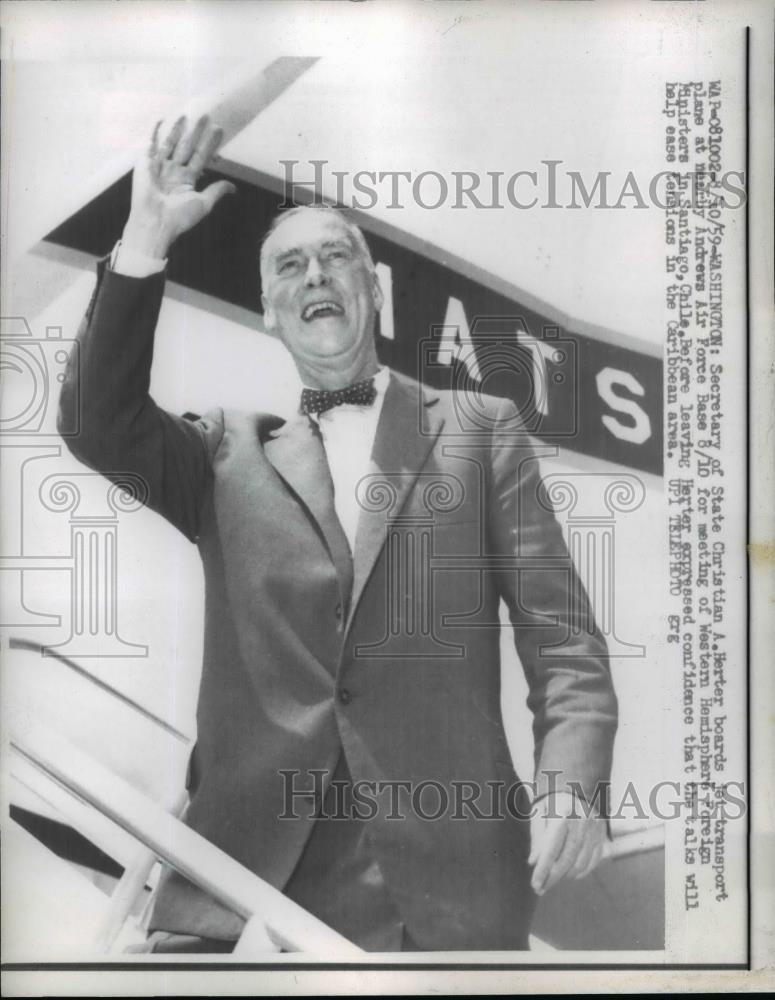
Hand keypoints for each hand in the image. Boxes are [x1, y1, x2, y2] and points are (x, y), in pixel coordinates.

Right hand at [122, 115, 235, 257]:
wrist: (155, 222)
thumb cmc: (179, 217)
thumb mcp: (203, 203)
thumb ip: (217, 191)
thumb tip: (234, 187)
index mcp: (186, 180)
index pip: (201, 157)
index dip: (210, 144)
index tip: (219, 130)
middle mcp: (173, 171)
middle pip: (187, 146)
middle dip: (196, 132)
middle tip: (206, 116)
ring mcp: (159, 166)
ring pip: (171, 143)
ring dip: (178, 129)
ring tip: (187, 114)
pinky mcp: (146, 163)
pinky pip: (150, 144)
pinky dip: (154, 132)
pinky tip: (161, 119)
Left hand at [528, 791, 607, 895]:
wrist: (578, 779)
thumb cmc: (552, 796)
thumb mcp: (540, 811)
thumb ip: (537, 837)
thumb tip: (534, 861)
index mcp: (562, 814)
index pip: (551, 849)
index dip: (543, 870)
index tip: (535, 885)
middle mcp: (581, 822)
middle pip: (567, 859)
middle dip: (552, 877)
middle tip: (540, 888)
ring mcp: (594, 828)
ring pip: (581, 862)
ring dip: (566, 875)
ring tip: (553, 878)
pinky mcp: (602, 832)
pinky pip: (594, 859)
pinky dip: (582, 870)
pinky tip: (571, 873)